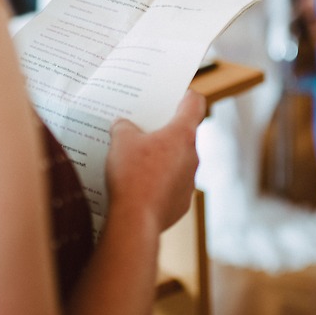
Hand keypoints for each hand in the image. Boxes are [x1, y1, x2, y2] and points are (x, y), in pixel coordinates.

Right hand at [104, 91, 206, 232]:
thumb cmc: (132, 175)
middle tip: (143, 127)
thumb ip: (124, 127)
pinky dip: (159, 183)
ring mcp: (189, 182)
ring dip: (161, 158)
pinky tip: (138, 184)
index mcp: (182, 134)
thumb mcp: (121, 140)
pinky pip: (172, 185)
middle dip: (164, 130)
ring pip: (178, 162)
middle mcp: (193, 156)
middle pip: (184, 135)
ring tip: (136, 159)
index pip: (195, 103)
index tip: (176, 94)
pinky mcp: (182, 203)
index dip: (186, 95)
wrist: (135, 220)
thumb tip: (123, 126)